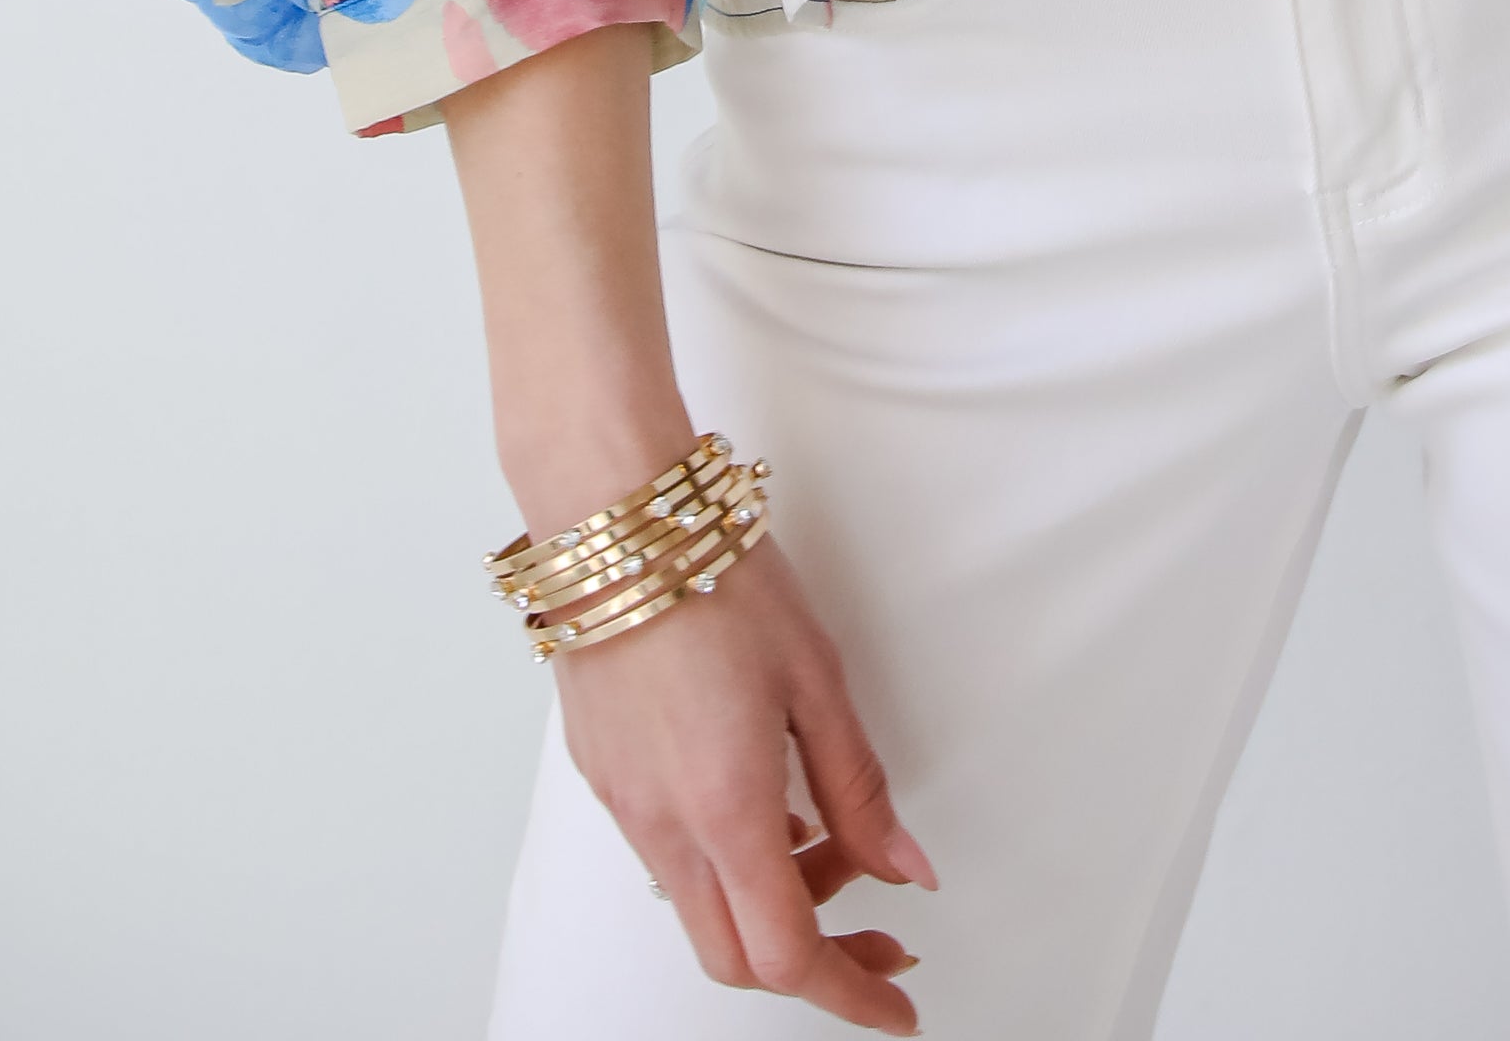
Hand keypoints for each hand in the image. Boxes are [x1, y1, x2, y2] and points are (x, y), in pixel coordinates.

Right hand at [553, 534, 936, 1027]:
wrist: (613, 518)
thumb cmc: (714, 576)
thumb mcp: (815, 676)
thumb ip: (858, 788)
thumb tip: (904, 867)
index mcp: (725, 809)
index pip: (787, 956)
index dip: (850, 995)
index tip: (896, 1006)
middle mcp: (663, 824)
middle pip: (737, 956)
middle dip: (815, 960)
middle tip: (878, 933)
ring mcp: (624, 803)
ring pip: (701, 906)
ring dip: (770, 901)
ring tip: (826, 839)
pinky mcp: (605, 774)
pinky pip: (670, 856)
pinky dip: (727, 859)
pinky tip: (765, 804)